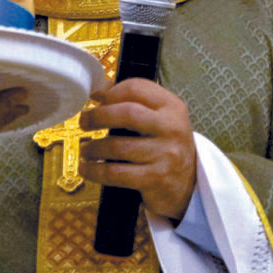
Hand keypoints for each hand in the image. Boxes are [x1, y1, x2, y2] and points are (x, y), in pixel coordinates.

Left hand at [79, 79, 195, 221]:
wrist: (188, 184)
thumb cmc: (166, 145)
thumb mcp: (160, 118)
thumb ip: (134, 102)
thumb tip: (98, 90)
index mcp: (172, 107)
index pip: (137, 88)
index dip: (111, 92)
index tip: (96, 99)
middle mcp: (171, 128)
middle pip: (127, 113)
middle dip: (98, 116)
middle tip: (84, 121)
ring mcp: (165, 155)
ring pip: (117, 146)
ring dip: (93, 147)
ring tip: (85, 149)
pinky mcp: (155, 179)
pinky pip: (115, 173)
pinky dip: (95, 171)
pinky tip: (87, 168)